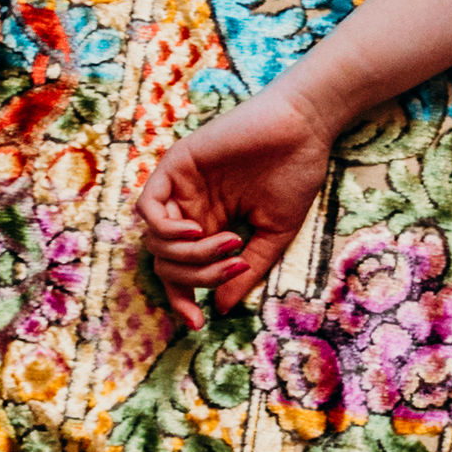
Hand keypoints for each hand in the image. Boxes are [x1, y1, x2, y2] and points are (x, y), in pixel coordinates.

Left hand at [134, 80, 336, 331]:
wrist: (304, 128)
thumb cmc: (296, 175)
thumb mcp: (274, 233)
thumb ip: (246, 269)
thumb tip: (221, 308)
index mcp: (210, 226)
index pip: (181, 272)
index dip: (183, 299)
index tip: (199, 323)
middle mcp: (189, 210)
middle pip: (165, 263)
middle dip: (197, 276)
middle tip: (234, 265)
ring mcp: (178, 188)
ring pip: (155, 242)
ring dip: (189, 255)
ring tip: (228, 243)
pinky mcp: (174, 166)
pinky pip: (148, 209)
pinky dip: (166, 229)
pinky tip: (197, 230)